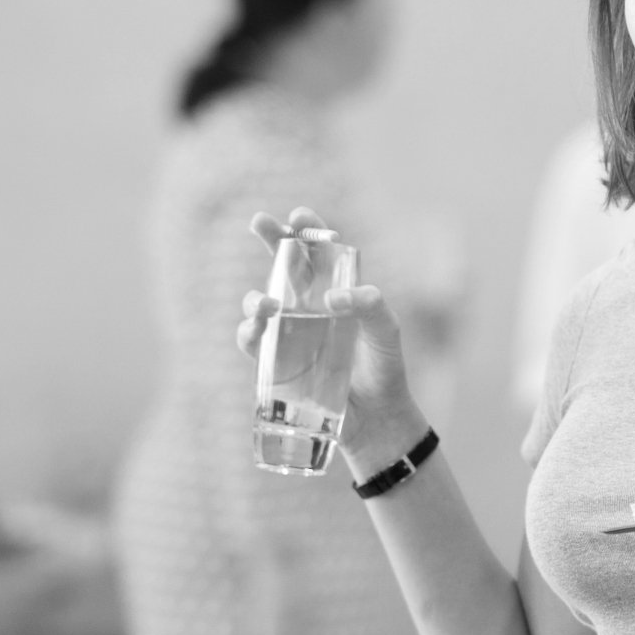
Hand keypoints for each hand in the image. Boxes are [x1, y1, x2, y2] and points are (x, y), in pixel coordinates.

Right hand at [238, 207, 428, 473]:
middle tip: (260, 222)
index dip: (308, 231)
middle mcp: (310, 309)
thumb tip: (331, 298)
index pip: (321, 254)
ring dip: (256, 298)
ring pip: (262, 305)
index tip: (299, 215)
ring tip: (266, 304)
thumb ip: (370, 307)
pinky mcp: (279, 365)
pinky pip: (254, 344)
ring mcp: (291, 335)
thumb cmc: (384, 368)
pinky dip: (249, 334)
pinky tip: (255, 330)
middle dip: (272, 241)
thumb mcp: (386, 332)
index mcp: (338, 293)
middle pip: (285, 267)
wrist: (378, 418)